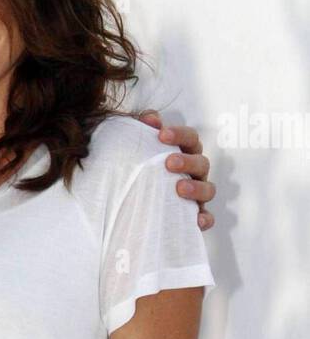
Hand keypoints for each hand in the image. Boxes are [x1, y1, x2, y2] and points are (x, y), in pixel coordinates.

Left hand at [136, 109, 215, 230]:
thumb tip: (150, 117)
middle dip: (187, 161)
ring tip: (179, 188)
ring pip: (208, 189)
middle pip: (201, 162)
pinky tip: (197, 221)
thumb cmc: (141, 169)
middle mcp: (195, 172)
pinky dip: (205, 219)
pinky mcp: (195, 216)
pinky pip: (208, 218)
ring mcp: (198, 195)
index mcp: (184, 153)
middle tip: (168, 163)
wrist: (130, 202)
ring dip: (196, 187)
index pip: (190, 138)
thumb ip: (144, 131)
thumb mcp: (139, 149)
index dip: (179, 134)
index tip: (161, 135)